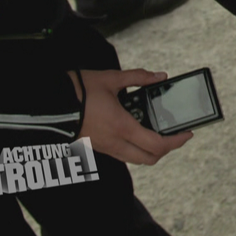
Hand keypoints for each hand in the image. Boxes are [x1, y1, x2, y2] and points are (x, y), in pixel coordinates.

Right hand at [68, 69, 192, 164]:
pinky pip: (121, 154)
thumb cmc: (78, 90)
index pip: (157, 145)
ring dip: (150, 150)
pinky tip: (134, 129)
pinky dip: (134, 147)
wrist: (48, 103)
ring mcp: (104, 148)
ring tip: (156, 132)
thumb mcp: (111, 79)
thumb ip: (138, 77)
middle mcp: (115, 142)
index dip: (177, 142)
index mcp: (122, 127)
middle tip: (174, 135)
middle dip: (166, 150)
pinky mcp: (95, 147)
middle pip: (149, 159)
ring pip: (135, 159)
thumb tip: (159, 76)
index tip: (187, 133)